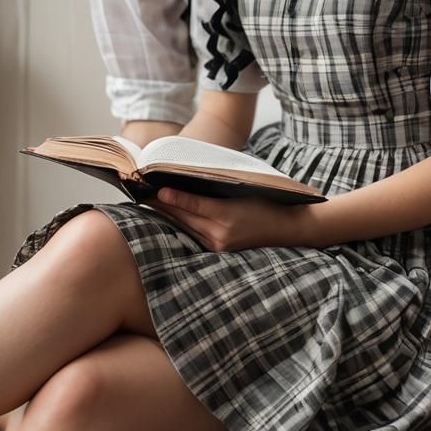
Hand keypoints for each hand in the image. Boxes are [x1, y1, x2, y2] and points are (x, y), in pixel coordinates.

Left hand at [144, 188, 311, 251]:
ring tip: (148, 201)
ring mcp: (220, 245)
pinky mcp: (220, 250)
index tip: (156, 188)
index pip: (193, 205)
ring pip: (186, 227)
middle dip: (163, 205)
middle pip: (184, 217)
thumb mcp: (243, 190)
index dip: (173, 197)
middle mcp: (221, 235)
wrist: (289, 228)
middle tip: (142, 191)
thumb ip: (216, 188)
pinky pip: (194, 235)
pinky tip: (168, 215)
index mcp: (228, 216)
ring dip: (167, 215)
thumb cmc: (267, 202)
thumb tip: (187, 180)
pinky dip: (180, 224)